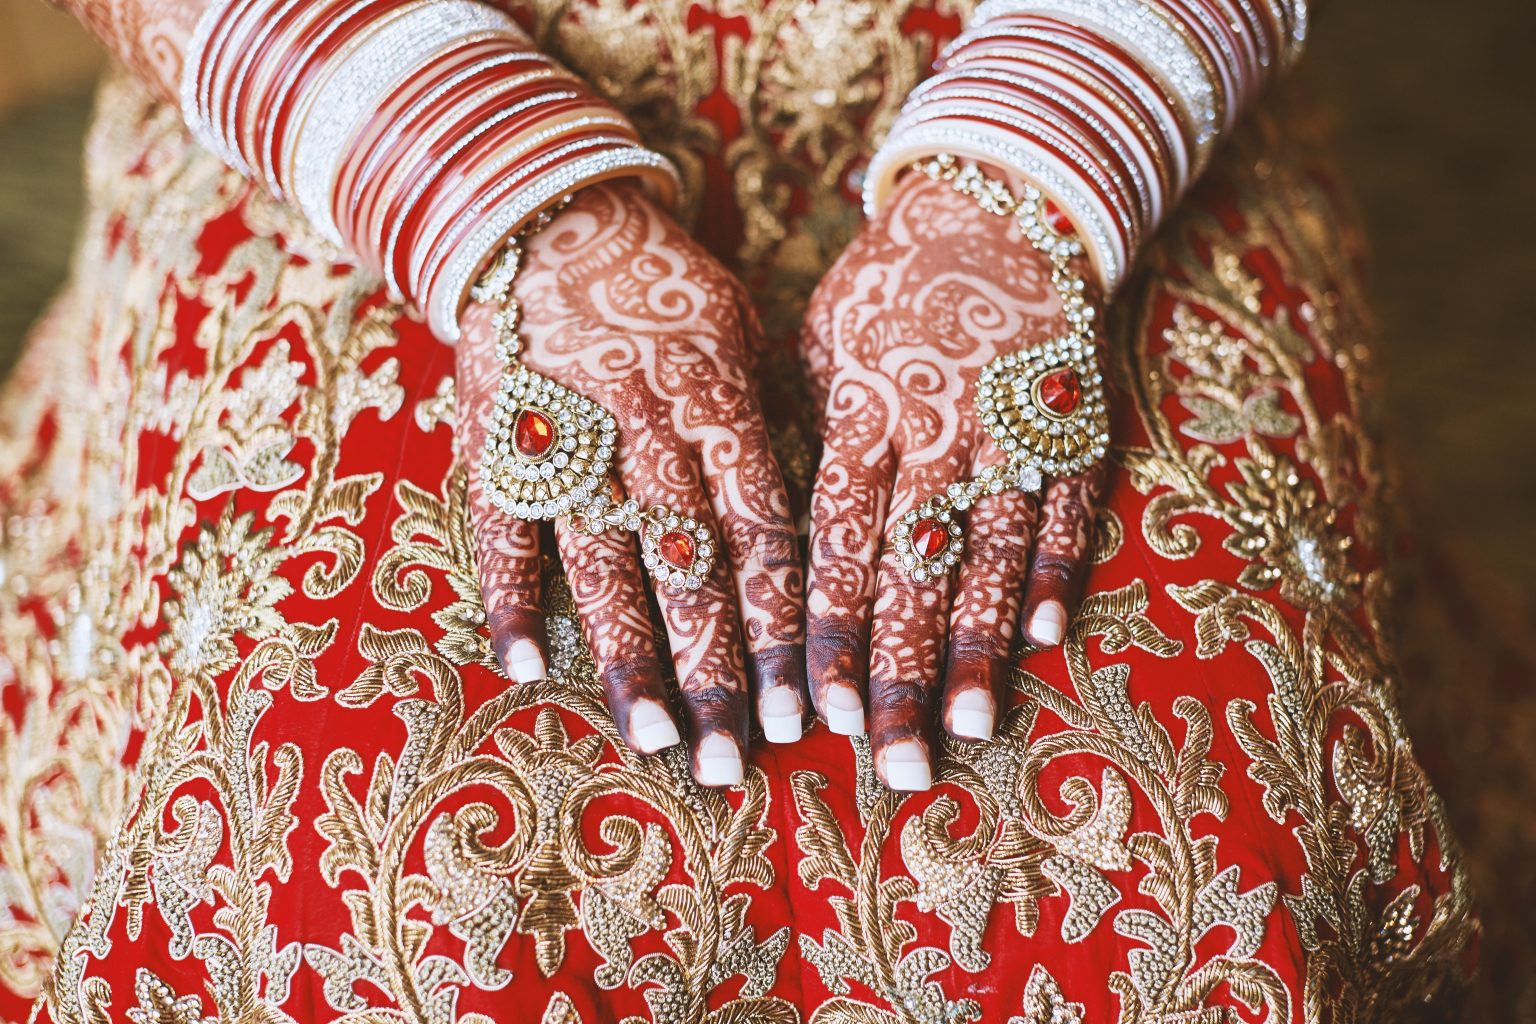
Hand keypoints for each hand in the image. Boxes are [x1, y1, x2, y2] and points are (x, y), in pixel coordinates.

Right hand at [455, 183, 805, 786]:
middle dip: (716, 669)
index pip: (761, 531)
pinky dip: (509, 594)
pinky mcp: (495, 439)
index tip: (807, 706)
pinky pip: (500, 525)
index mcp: (715, 399)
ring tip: (655, 738)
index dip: (784, 626)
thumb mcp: (739, 331)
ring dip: (629, 655)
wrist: (547, 212)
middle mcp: (643, 425)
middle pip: (688, 566)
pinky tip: (524, 666)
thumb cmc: (664, 284)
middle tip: (738, 758)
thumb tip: (811, 531)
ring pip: (602, 561)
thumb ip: (764, 429)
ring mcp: (564, 434)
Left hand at [801, 170, 1108, 790]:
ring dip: (979, 650)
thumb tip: (783, 536)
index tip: (812, 713)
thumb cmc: (888, 282)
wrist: (1001, 202)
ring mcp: (1013, 434)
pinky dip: (1053, 576)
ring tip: (970, 728)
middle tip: (895, 764)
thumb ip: (814, 439)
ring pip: (992, 560)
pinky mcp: (1074, 429)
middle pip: (914, 574)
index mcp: (864, 414)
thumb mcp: (824, 343)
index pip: (837, 546)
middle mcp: (939, 434)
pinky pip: (1065, 514)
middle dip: (900, 675)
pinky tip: (1043, 641)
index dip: (826, 634)